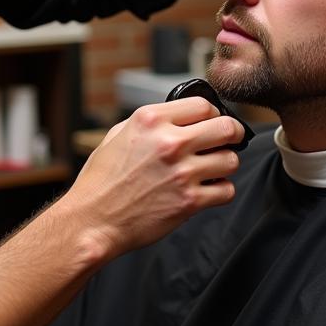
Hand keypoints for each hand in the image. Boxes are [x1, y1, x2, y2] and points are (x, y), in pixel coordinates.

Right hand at [57, 98, 243, 260]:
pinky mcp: (189, 202)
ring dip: (225, 164)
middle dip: (232, 134)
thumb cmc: (101, 180)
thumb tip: (178, 118)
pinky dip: (221, 191)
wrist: (93, 220)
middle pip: (226, 128)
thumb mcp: (118, 134)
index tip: (214, 122)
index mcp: (151, 120)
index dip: (213, 114)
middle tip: (230, 140)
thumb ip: (152, 123)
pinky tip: (209, 190)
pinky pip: (226, 191)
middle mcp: (170, 142)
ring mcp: (182, 173)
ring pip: (231, 160)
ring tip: (214, 169)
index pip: (203, 105)